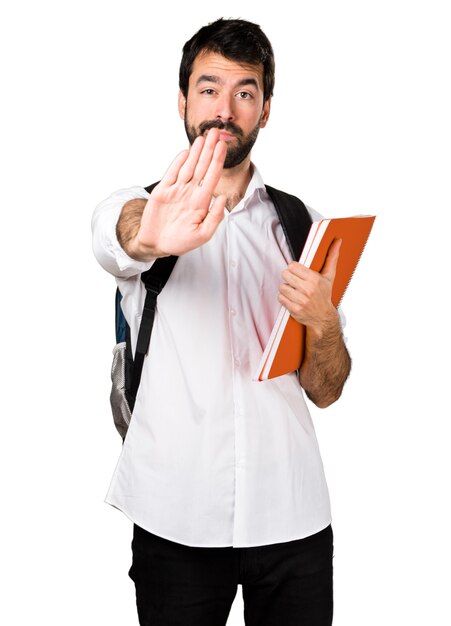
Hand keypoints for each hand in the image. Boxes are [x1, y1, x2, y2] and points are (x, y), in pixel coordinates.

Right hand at [135, 128, 226, 256]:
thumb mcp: (202, 235)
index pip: (212, 177)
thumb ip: (214, 218)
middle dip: (209, 150)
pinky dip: (178, 162)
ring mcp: (176, 190)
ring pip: (188, 167)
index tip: (223, 146)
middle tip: (216, 132)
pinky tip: (187, 151)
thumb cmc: (180, 241)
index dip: (217, 161)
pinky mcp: (162, 191)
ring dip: (196, 152)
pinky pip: (172, 173)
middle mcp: (190, 193)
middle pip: (202, 167)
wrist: (156, 244)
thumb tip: (223, 198)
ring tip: (203, 137)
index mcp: (201, 202)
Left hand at [278, 238, 341, 335]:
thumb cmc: (325, 295)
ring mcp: (301, 301)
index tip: (297, 272)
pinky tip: (292, 299)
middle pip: (285, 275)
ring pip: (282, 287)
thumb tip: (338, 241)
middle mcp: (308, 290)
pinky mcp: (294, 310)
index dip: (293, 269)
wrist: (323, 318)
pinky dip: (284, 298)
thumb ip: (332, 258)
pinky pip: (280, 298)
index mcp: (315, 279)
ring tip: (294, 291)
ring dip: (286, 288)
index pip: (292, 266)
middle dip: (288, 278)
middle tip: (295, 282)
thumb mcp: (329, 276)